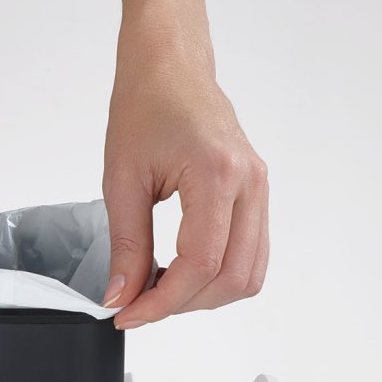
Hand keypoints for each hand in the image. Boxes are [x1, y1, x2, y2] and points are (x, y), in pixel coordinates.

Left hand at [102, 0, 268, 329]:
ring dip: (206, 296)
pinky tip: (186, 274)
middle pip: (231, 278)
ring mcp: (260, 191)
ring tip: (164, 289)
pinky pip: (252, 258)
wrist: (172, 67)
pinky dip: (220, 278)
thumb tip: (123, 297)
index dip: (163, 301)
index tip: (130, 315)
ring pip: (248, 276)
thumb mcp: (122, 178)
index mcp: (217, 173)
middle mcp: (249, 184)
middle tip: (142, 304)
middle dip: (184, 304)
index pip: (200, 264)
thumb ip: (126, 246)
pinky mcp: (258, 197)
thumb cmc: (147, 104)